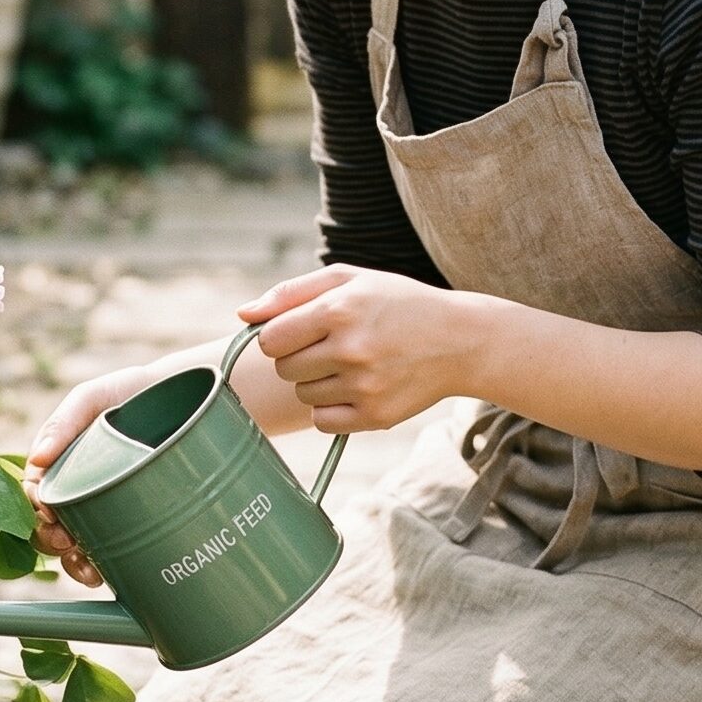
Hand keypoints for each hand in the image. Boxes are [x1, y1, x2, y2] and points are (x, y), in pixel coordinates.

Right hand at [24, 361, 164, 585]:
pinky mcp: (130, 521)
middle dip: (49, 540)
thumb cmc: (132, 392)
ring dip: (73, 564)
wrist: (186, 397)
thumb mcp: (94, 397)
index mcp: (59, 462)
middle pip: (48, 524)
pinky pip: (108, 552)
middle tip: (65, 541)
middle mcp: (76, 488)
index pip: (34, 491)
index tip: (48, 512)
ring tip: (89, 570)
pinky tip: (107, 575)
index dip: (33, 507)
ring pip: (74, 546)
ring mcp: (102, 506)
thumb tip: (37, 459)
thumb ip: (65, 421)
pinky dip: (102, 568)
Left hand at [239, 265, 484, 432]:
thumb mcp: (348, 280)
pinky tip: (356, 388)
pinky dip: (331, 409)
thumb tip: (241, 314)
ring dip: (316, 382)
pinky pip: (322, 421)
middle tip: (330, 346)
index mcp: (339, 309)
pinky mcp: (375, 416)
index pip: (270, 339)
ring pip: (303, 394)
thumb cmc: (395, 303)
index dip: (278, 336)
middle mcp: (351, 349)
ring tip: (350, 364)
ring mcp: (364, 386)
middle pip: (283, 368)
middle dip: (298, 358)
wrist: (459, 340)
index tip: (298, 332)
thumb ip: (289, 293)